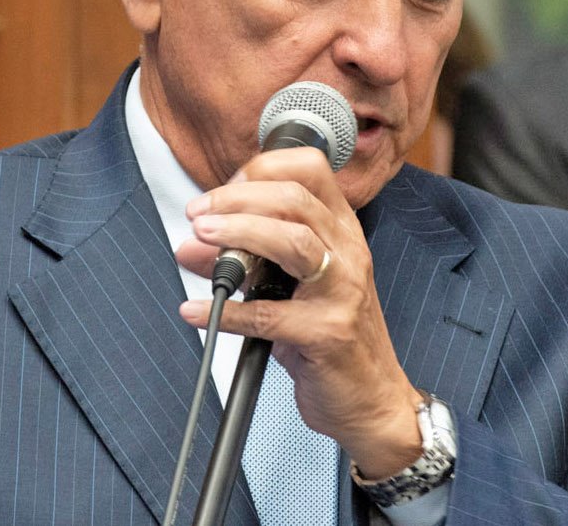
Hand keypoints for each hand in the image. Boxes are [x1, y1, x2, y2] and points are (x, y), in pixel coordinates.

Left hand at [176, 147, 422, 478]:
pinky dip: (225, 312)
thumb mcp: (291, 286)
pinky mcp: (328, 334)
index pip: (310, 170)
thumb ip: (248, 259)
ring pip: (293, 241)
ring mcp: (342, 292)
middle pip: (295, 199)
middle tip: (198, 214)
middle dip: (237, 199)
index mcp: (341, 231)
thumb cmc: (331, 335)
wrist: (373, 398)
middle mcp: (348, 252)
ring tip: (200, 238)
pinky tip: (195, 311)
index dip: (261, 169)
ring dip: (239, 233)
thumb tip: (194, 244)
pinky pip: (269, 316)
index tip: (223, 189)